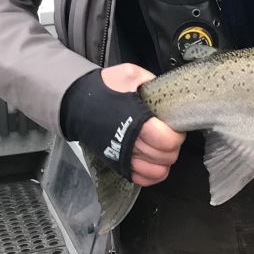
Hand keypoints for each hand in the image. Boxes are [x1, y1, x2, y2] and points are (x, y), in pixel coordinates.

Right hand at [100, 64, 184, 186]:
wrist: (76, 104)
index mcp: (136, 121)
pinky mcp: (118, 164)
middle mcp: (130, 143)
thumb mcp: (129, 74)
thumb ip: (150, 81)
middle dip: (173, 146)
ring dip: (164, 161)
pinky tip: (154, 162)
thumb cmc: (103, 89)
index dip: (177, 135)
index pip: (166, 141)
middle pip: (165, 157)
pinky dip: (152, 174)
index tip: (176, 127)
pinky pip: (142, 179)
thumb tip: (166, 88)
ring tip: (163, 148)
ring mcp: (123, 156)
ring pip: (156, 171)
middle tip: (170, 135)